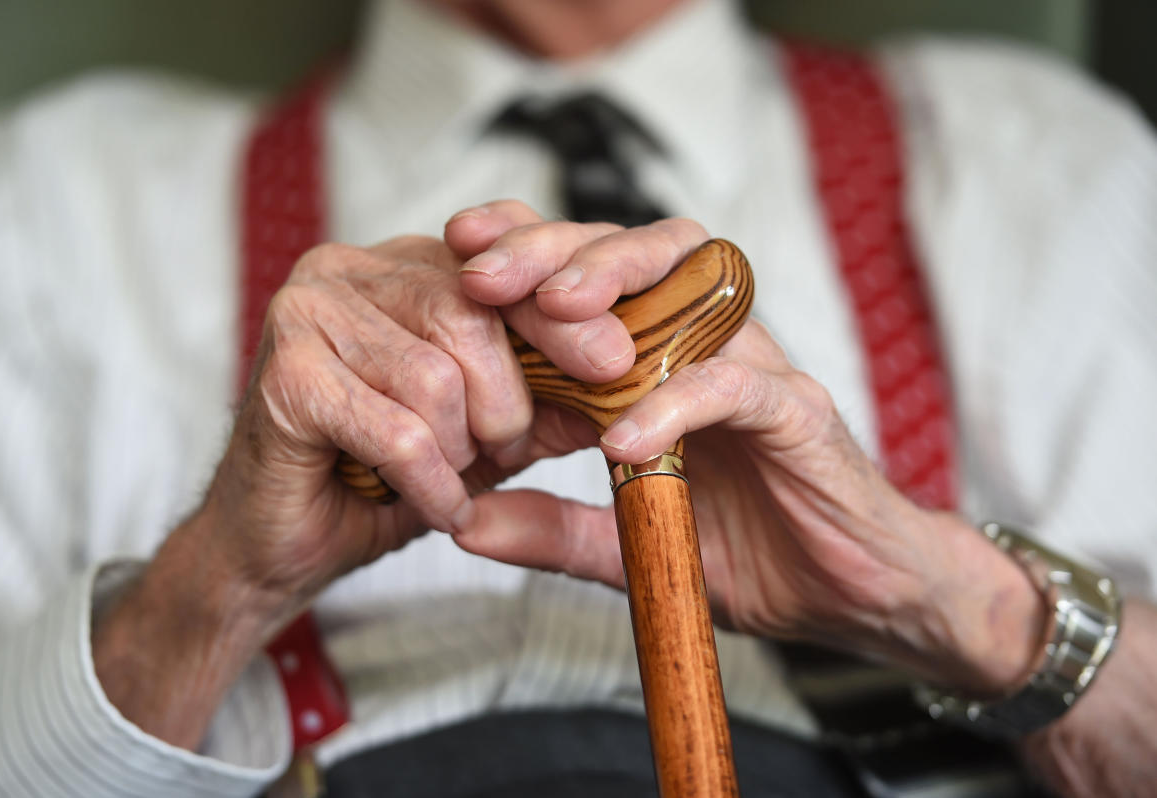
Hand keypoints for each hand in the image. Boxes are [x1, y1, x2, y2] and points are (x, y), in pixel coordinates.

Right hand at [91, 203, 714, 747]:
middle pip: (472, 313)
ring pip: (438, 377)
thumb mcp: (483, 430)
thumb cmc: (381, 479)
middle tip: (503, 454)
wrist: (280, 545)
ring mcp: (306, 312)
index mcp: (398, 265)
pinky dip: (430, 484)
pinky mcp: (285, 373)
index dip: (563, 313)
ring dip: (461, 450)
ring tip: (448, 480)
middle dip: (509, 402)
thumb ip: (544, 394)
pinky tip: (430, 507)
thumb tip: (626, 369)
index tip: (616, 362)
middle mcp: (347, 269)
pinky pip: (399, 431)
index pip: (500, 262)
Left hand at [449, 208, 1046, 695]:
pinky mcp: (797, 412)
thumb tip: (462, 522)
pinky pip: (734, 387)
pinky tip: (621, 437)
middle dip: (553, 248)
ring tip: (547, 309)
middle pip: (632, 254)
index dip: (526, 251)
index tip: (456, 252)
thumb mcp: (630, 544)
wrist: (854, 597)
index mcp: (659, 361)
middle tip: (483, 271)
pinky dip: (675, 404)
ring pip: (690, 286)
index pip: (591, 277)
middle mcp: (704, 348)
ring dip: (615, 283)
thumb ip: (552, 528)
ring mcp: (753, 370)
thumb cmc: (752, 553)